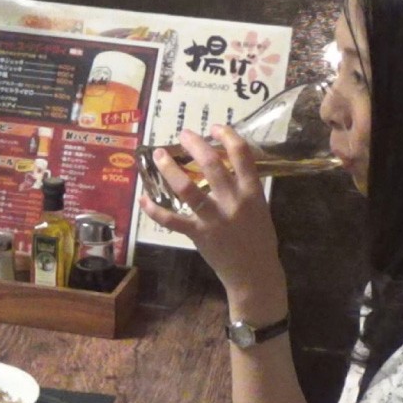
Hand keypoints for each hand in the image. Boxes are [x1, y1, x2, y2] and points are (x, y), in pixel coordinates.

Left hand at [139, 126, 286, 304]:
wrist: (254, 274)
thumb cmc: (260, 239)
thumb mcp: (260, 208)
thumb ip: (245, 186)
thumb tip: (226, 162)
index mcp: (252, 193)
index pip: (242, 155)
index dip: (227, 135)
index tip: (215, 127)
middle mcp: (233, 202)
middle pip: (211, 164)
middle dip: (195, 144)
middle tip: (183, 133)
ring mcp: (213, 218)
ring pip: (187, 188)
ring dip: (170, 169)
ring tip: (159, 155)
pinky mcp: (197, 234)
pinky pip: (171, 219)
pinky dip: (154, 209)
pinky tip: (142, 198)